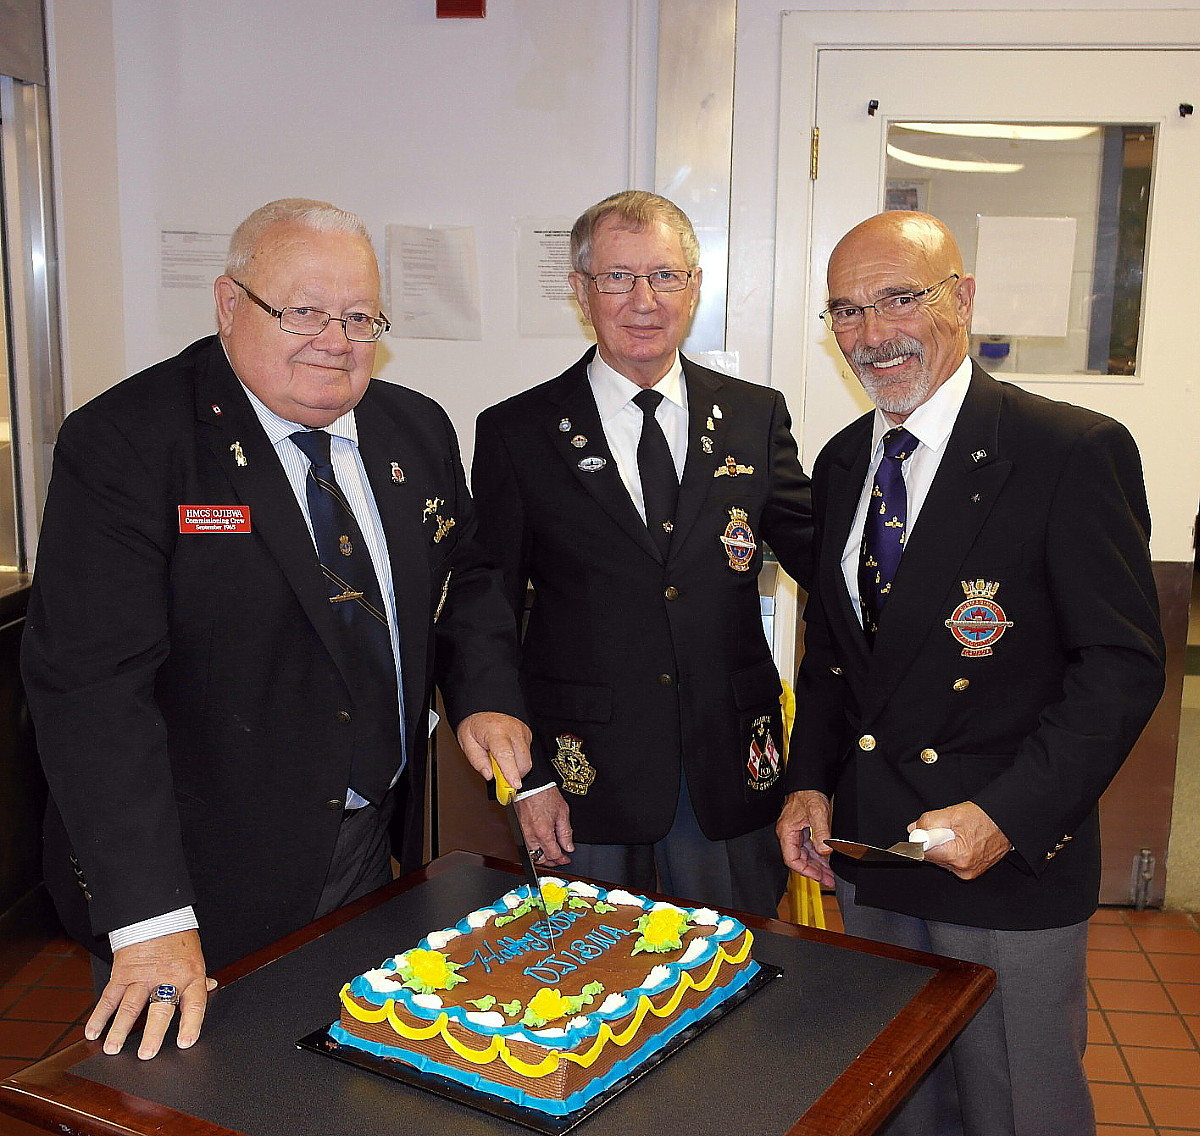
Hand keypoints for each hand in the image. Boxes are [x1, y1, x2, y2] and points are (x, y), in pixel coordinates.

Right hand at [85, 930, 216, 1058]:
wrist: (157, 914)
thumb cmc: (178, 938)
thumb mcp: (195, 956)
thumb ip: (199, 977)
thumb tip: (212, 987)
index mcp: (190, 975)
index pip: (194, 1003)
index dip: (191, 1024)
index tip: (185, 1043)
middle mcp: (166, 978)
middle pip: (159, 1008)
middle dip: (152, 1033)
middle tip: (146, 1054)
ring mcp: (142, 976)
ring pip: (130, 1005)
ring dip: (120, 1028)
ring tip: (113, 1048)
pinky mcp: (122, 972)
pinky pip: (110, 996)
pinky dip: (99, 1015)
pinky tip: (93, 1031)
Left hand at [456, 712, 532, 791]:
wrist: (485, 707)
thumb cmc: (476, 723)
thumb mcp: (466, 741)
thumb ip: (477, 761)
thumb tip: (489, 775)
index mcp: (495, 732)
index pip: (505, 755)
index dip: (511, 772)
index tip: (515, 785)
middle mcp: (513, 731)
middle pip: (522, 761)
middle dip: (513, 775)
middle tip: (498, 774)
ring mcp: (522, 732)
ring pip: (526, 760)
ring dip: (516, 768)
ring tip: (500, 760)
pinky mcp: (528, 735)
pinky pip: (527, 755)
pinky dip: (518, 760)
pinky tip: (507, 753)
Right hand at [515, 788, 573, 866]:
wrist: (531, 784)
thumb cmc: (545, 794)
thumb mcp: (562, 812)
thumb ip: (566, 833)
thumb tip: (568, 847)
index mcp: (543, 832)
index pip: (553, 854)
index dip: (561, 859)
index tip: (566, 858)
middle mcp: (531, 835)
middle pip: (540, 859)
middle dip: (551, 861)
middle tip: (560, 859)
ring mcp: (523, 833)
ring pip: (531, 854)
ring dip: (542, 857)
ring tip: (551, 853)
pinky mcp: (518, 829)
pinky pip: (526, 845)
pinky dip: (534, 849)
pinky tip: (542, 845)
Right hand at [776, 790, 835, 887]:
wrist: (809, 783)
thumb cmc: (808, 794)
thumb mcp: (817, 813)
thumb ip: (820, 832)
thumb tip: (824, 851)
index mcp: (787, 832)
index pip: (792, 859)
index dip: (805, 870)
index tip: (818, 876)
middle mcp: (788, 834)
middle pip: (799, 859)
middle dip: (814, 871)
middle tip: (828, 880)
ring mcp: (794, 833)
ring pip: (804, 855)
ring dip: (817, 865)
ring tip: (829, 875)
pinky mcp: (801, 830)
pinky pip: (808, 848)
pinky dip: (817, 856)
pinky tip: (826, 861)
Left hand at [910, 801, 1010, 879]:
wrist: (1006, 822)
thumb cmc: (985, 817)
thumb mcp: (952, 813)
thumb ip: (928, 821)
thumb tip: (914, 830)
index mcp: (958, 856)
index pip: (925, 853)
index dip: (920, 840)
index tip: (921, 833)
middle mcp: (963, 869)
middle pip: (932, 857)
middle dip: (933, 842)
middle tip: (945, 829)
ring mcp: (969, 873)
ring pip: (941, 860)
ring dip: (943, 847)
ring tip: (957, 834)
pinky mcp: (972, 872)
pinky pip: (952, 862)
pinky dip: (952, 851)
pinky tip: (962, 841)